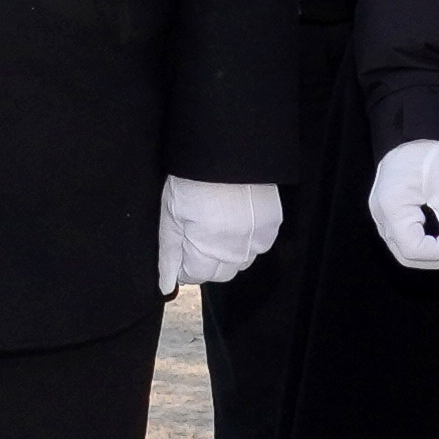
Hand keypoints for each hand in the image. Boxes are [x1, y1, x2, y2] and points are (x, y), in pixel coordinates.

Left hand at [158, 178, 283, 288]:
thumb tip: (166, 287)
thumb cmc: (192, 181)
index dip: (185, 262)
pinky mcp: (272, 225)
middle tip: (199, 232)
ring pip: (241, 262)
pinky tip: (237, 218)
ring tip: (219, 223)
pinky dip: (248, 239)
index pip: (195, 276)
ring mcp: (256, 238)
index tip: (182, 246)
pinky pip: (259, 246)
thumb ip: (169, 255)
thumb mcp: (170, 216)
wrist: (226, 151)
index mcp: (207, 249)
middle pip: (220, 273)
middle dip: (207, 260)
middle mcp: (235, 250)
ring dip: (229, 251)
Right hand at [369, 140, 438, 270]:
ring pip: (403, 248)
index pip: (414, 250)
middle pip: (406, 255)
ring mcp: (381, 213)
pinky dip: (423, 241)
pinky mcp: (387, 210)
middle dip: (436, 257)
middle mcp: (380, 215)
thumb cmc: (433, 155)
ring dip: (430, 251)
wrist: (417, 131)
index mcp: (392, 208)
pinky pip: (403, 236)